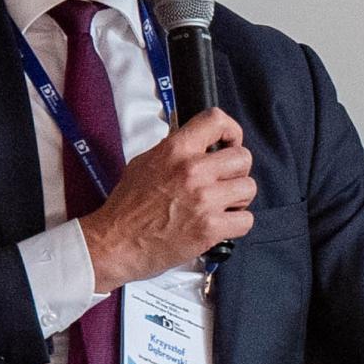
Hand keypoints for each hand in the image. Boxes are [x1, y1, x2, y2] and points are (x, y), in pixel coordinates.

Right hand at [81, 111, 253, 291]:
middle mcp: (192, 171)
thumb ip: (174, 151)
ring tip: (219, 205)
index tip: (230, 143)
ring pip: (249, 188)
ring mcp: (204, 199)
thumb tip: (198, 144)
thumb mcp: (144, 163)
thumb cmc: (127, 208)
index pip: (216, 120)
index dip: (231, 131)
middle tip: (223, 182)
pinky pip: (246, 219)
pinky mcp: (211, 227)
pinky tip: (219, 224)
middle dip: (236, 171)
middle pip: (243, 158)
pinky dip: (236, 224)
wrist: (115, 243)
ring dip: (238, 199)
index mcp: (174, 150)